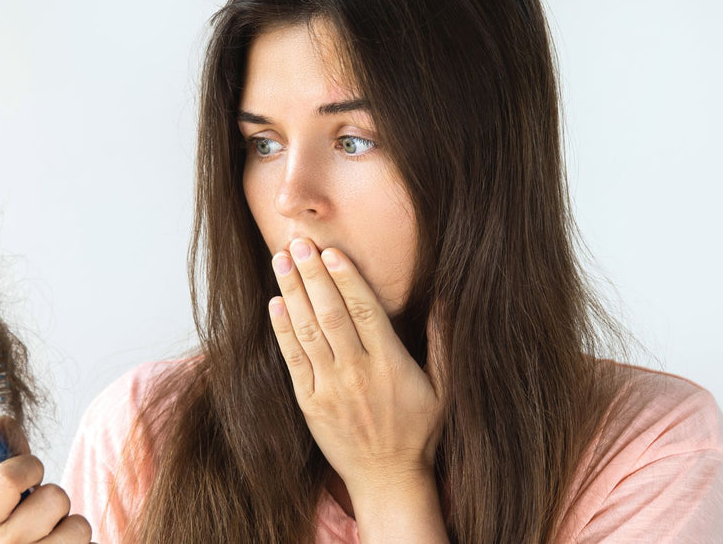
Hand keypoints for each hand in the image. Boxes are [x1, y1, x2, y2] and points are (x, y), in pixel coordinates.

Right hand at [0, 416, 94, 542]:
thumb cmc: (22, 524)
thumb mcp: (12, 494)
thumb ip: (12, 457)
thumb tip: (5, 420)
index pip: (6, 478)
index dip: (29, 467)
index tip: (32, 475)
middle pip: (55, 498)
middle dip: (57, 500)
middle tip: (45, 514)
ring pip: (78, 526)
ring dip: (72, 525)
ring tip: (57, 533)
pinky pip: (87, 543)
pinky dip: (81, 542)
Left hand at [268, 238, 446, 495]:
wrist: (387, 480)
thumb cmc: (419, 432)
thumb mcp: (444, 389)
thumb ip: (442, 343)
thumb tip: (447, 300)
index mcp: (391, 365)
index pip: (365, 311)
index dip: (347, 278)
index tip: (332, 251)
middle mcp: (357, 374)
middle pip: (331, 314)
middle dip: (312, 275)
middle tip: (299, 242)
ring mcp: (329, 389)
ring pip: (307, 332)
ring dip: (292, 293)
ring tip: (280, 259)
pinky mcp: (309, 404)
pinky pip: (293, 361)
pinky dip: (282, 330)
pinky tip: (275, 303)